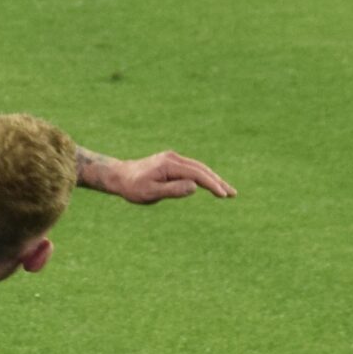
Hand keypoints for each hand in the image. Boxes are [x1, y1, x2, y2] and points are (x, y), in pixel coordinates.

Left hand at [99, 149, 235, 203]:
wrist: (119, 176)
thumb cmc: (133, 188)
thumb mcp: (150, 193)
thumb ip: (172, 190)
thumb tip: (194, 186)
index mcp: (169, 165)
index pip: (197, 174)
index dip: (211, 184)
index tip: (223, 195)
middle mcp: (173, 158)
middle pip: (201, 169)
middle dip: (218, 181)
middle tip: (233, 194)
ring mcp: (172, 158)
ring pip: (199, 168)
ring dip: (213, 179)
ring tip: (227, 192)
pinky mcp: (171, 162)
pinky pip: (192, 168)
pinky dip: (204, 176)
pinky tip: (212, 185)